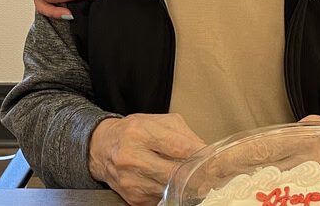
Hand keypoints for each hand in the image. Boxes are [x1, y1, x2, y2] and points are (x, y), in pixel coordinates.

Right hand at [88, 114, 205, 204]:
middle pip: (175, 173)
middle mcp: (133, 157)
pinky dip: (175, 195)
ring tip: (201, 182)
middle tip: (215, 175)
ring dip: (189, 187)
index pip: (178, 146)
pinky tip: (181, 188)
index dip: (201, 155)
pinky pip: (162, 199)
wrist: (102, 148)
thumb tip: (207, 152)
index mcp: (141, 132)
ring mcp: (132, 181)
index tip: (217, 160)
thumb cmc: (134, 131)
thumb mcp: (158, 122)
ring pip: (171, 189)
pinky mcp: (133, 199)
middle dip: (198, 175)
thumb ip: (184, 134)